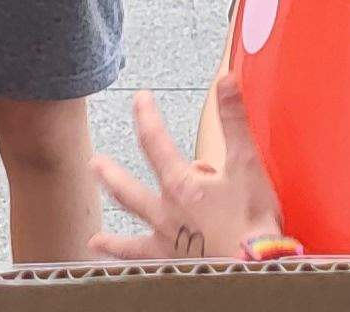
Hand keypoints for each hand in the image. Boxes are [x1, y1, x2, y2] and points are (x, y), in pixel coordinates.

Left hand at [90, 77, 288, 260]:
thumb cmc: (252, 219)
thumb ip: (234, 120)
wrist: (254, 265)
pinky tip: (111, 267)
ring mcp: (166, 241)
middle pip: (129, 189)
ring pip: (131, 236)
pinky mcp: (173, 264)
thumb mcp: (247, 163)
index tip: (140, 99)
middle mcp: (166, 212)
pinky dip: (125, 265)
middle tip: (95, 163)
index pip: (155, 141)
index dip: (146, 116)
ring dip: (112, 234)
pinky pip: (143, 266)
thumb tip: (225, 81)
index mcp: (181, 184)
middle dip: (111, 174)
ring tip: (94, 237)